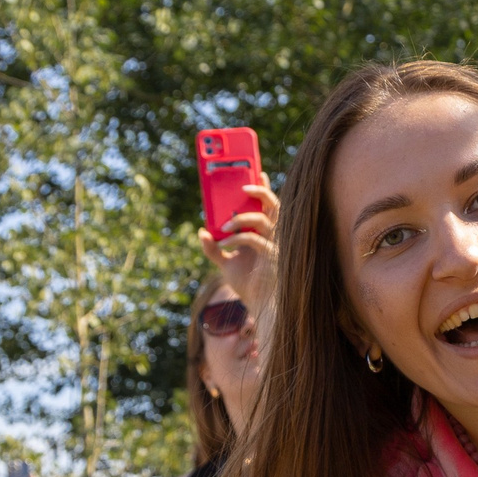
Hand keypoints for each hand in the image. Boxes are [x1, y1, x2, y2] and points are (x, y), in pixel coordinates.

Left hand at [200, 183, 280, 306]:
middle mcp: (273, 235)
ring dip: (242, 217)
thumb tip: (202, 232)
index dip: (264, 187)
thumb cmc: (246, 283)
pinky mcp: (273, 256)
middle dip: (260, 191)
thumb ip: (213, 248)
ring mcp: (275, 245)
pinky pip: (254, 239)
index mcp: (265, 232)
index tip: (257, 171)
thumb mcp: (225, 263)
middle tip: (243, 187)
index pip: (267, 205)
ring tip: (225, 225)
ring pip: (264, 218)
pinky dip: (236, 238)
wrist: (257, 304)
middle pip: (274, 205)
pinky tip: (223, 244)